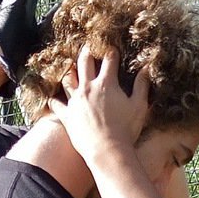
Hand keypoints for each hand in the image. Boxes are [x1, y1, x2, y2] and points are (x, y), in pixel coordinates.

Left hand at [48, 44, 148, 164]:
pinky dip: (54, 99)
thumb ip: (142, 86)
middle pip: (85, 62)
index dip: (111, 52)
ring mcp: (75, 101)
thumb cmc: (125, 129)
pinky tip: (52, 97)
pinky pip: (56, 104)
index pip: (109, 60)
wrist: (107, 151)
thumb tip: (146, 68)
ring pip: (68, 79)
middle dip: (87, 51)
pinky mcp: (67, 115)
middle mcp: (88, 87)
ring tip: (69, 66)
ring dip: (69, 71)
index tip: (112, 48)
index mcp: (107, 83)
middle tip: (88, 46)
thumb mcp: (139, 106)